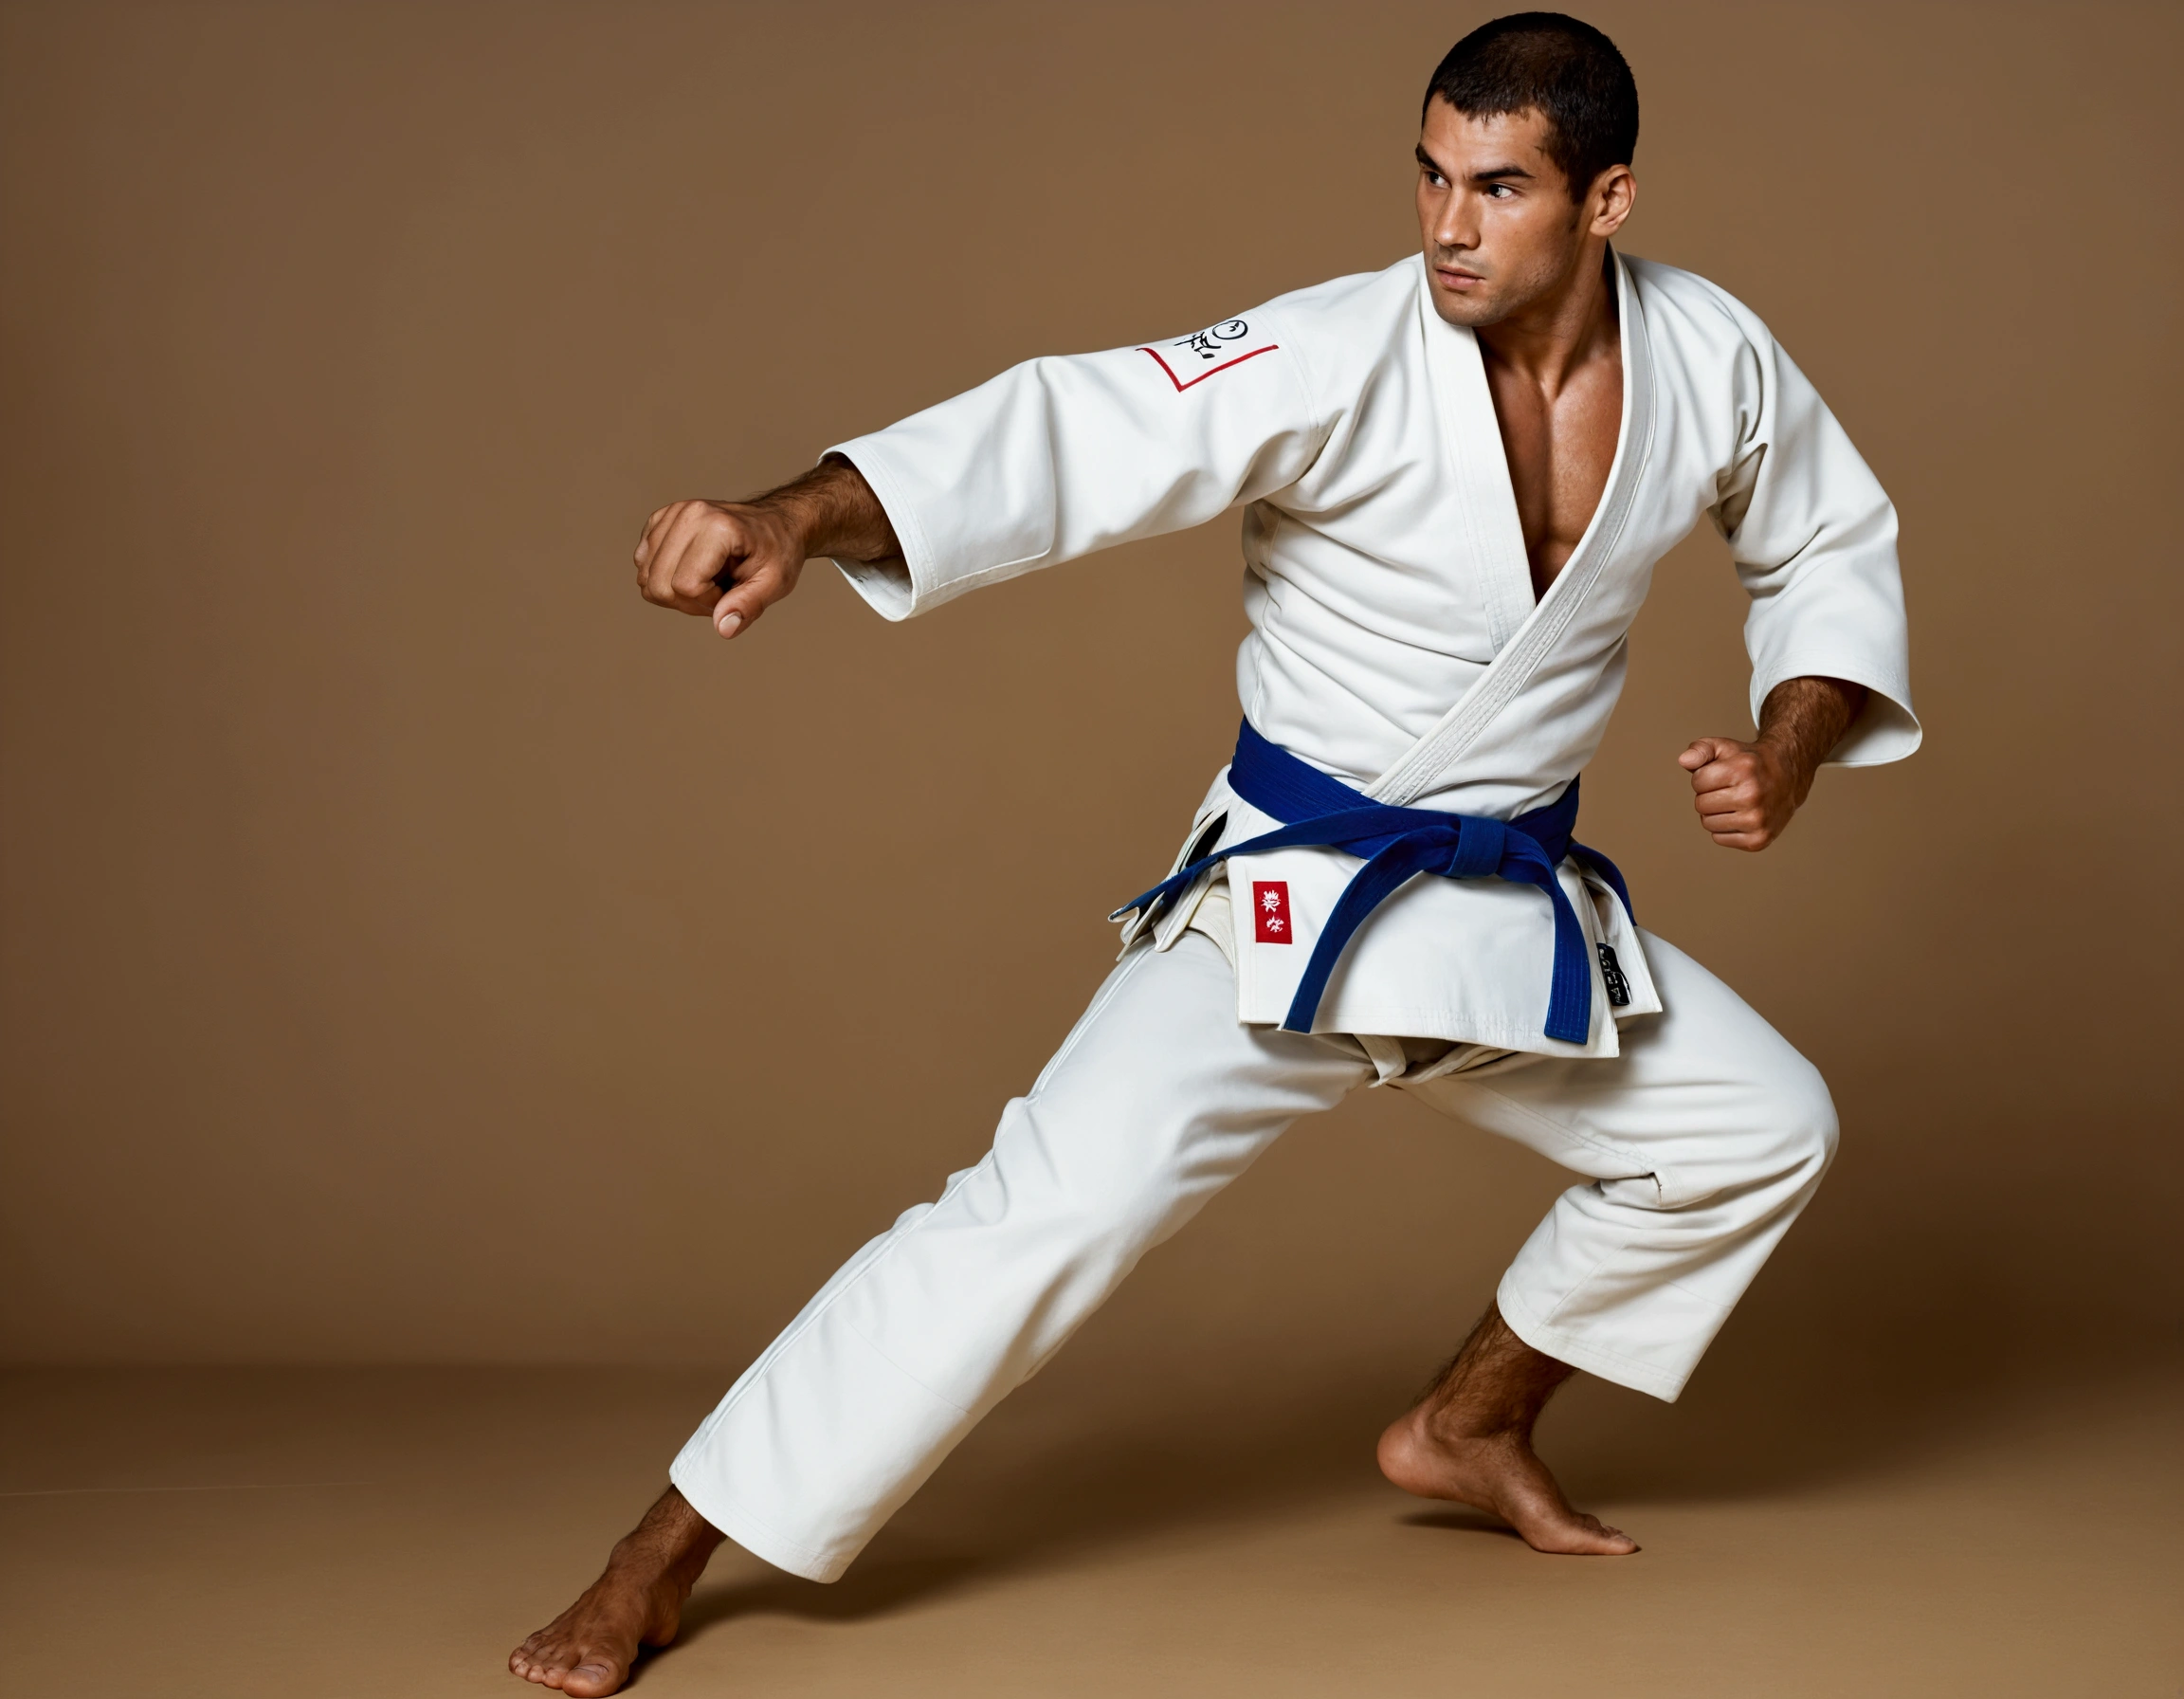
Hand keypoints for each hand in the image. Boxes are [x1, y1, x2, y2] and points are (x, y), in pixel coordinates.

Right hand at [634, 498, 806, 639]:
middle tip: (720, 588)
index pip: (685, 586)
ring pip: (646, 577)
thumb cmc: (777, 552)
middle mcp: (688, 515)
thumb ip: (749, 606)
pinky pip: (641, 563)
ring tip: (708, 577)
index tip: (733, 590)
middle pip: (657, 585)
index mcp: (718, 527)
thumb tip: (723, 628)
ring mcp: (670, 514)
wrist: (775, 524)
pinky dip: (664, 575)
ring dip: (675, 589)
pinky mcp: (659, 519)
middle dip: (689, 600)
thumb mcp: (775, 583)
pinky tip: (691, 567)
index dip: (708, 602)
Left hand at [1677, 675, 1865, 851]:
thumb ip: (1700, 749)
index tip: (1722, 773)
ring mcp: (1757, 820)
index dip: (1705, 776)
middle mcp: (1752, 795)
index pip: (1698, 781)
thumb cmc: (1750, 762)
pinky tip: (1741, 815)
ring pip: (1708, 823)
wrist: (1789, 777)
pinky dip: (1725, 828)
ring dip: (1715, 813)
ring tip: (1735, 801)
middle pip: (1700, 804)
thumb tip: (1684, 761)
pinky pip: (1719, 838)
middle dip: (1709, 795)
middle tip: (1729, 788)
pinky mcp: (1758, 840)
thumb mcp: (1724, 747)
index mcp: (1743, 770)